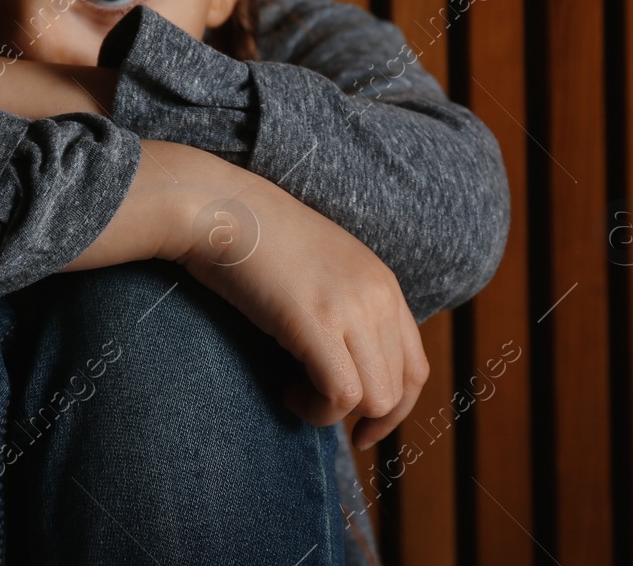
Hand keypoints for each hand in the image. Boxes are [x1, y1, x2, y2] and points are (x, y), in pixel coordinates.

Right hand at [174, 157, 428, 451]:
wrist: (217, 206)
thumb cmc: (253, 239)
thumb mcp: (319, 269)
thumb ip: (344, 306)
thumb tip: (344, 364)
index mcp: (383, 283)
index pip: (415, 367)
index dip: (393, 408)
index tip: (360, 425)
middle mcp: (379, 295)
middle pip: (399, 390)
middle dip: (364, 418)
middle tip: (316, 408)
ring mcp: (351, 308)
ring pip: (375, 399)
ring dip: (334, 413)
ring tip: (295, 391)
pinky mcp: (316, 322)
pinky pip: (341, 395)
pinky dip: (317, 410)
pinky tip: (287, 392)